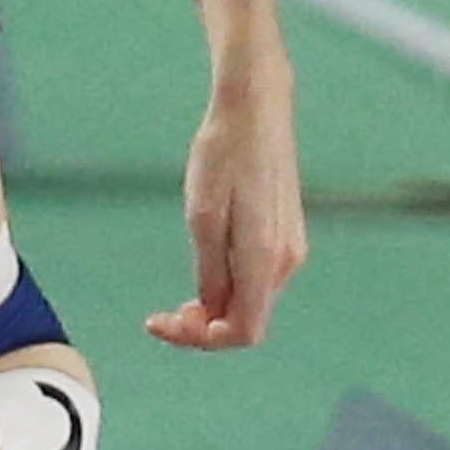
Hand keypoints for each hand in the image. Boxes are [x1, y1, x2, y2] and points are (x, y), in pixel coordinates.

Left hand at [147, 74, 306, 351]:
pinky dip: (228, 291)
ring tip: (178, 301)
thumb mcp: (202, 215)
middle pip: (248, 322)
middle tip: (159, 317)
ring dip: (215, 311)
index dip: (203, 341)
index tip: (163, 323)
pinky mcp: (285, 237)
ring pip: (252, 303)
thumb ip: (210, 271)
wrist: (256, 107)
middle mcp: (287, 261)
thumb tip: (211, 314)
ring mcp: (290, 249)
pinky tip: (202, 277)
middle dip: (203, 329)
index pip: (244, 332)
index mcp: (266, 258)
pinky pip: (257, 282)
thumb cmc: (223, 154)